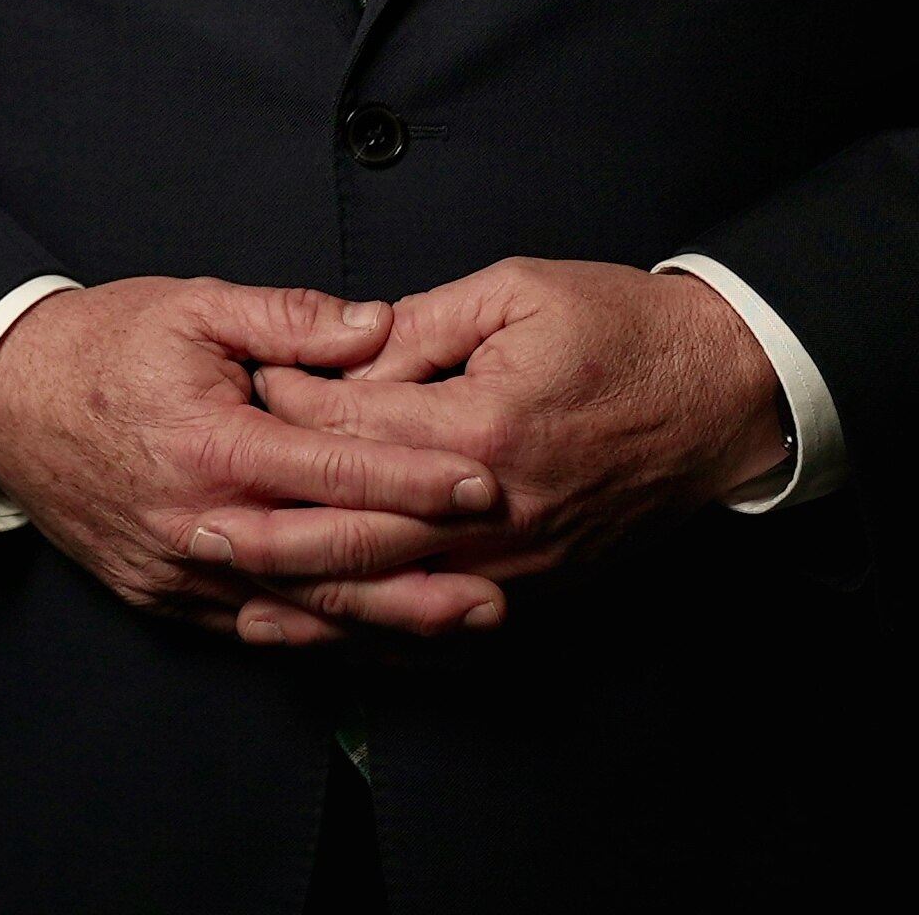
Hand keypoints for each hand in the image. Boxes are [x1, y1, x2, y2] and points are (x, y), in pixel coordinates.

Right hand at [0, 276, 510, 642]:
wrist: (1, 401)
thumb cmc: (102, 344)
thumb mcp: (193, 305)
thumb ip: (290, 317)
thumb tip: (377, 327)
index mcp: (208, 441)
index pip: (333, 469)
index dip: (414, 477)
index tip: (484, 480)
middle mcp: (195, 519)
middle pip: (326, 558)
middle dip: (419, 568)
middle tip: (500, 572)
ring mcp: (176, 568)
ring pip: (297, 607)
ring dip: (384, 619)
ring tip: (462, 617)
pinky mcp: (161, 596)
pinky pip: (252, 626)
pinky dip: (318, 635)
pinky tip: (375, 635)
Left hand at [194, 259, 786, 631]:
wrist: (725, 393)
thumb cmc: (624, 327)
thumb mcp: (516, 291)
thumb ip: (421, 325)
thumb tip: (343, 348)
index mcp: (484, 425)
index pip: (356, 427)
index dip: (289, 405)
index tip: (237, 389)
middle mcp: (497, 508)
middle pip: (358, 526)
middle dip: (270, 523)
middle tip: (193, 513)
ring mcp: (521, 556)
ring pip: (393, 586)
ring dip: (309, 590)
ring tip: (230, 584)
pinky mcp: (540, 580)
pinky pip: (441, 613)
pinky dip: (376, 624)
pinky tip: (324, 625)